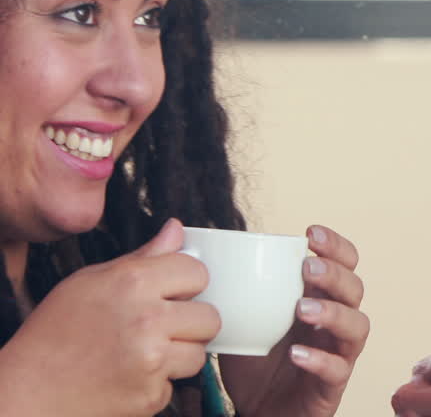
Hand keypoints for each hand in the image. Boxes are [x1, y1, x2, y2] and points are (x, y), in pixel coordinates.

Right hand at [0, 218, 218, 416]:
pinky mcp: (150, 395)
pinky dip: (156, 385)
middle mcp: (148, 319)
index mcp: (134, 282)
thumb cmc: (53, 334)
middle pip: (209, 317)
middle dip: (189, 323)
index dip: (185, 283)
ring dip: (177, 356)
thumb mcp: (89, 282)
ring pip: (199, 354)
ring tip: (143, 354)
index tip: (171, 294)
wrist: (27, 392)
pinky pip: (175, 386)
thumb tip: (176, 229)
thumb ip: (142, 257)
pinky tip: (128, 377)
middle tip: (159, 328)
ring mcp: (151, 360)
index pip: (198, 272)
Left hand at [219, 225, 369, 416]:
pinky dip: (320, 359)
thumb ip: (225, 286)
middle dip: (335, 274)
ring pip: (357, 325)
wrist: (256, 411)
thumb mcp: (238, 318)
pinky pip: (338, 369)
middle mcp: (334, 322)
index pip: (344, 263)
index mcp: (318, 298)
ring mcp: (338, 352)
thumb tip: (182, 243)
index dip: (335, 245)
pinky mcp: (332, 385)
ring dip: (334, 312)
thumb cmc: (253, 361)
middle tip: (307, 268)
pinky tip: (296, 354)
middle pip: (355, 289)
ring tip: (302, 308)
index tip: (310, 233)